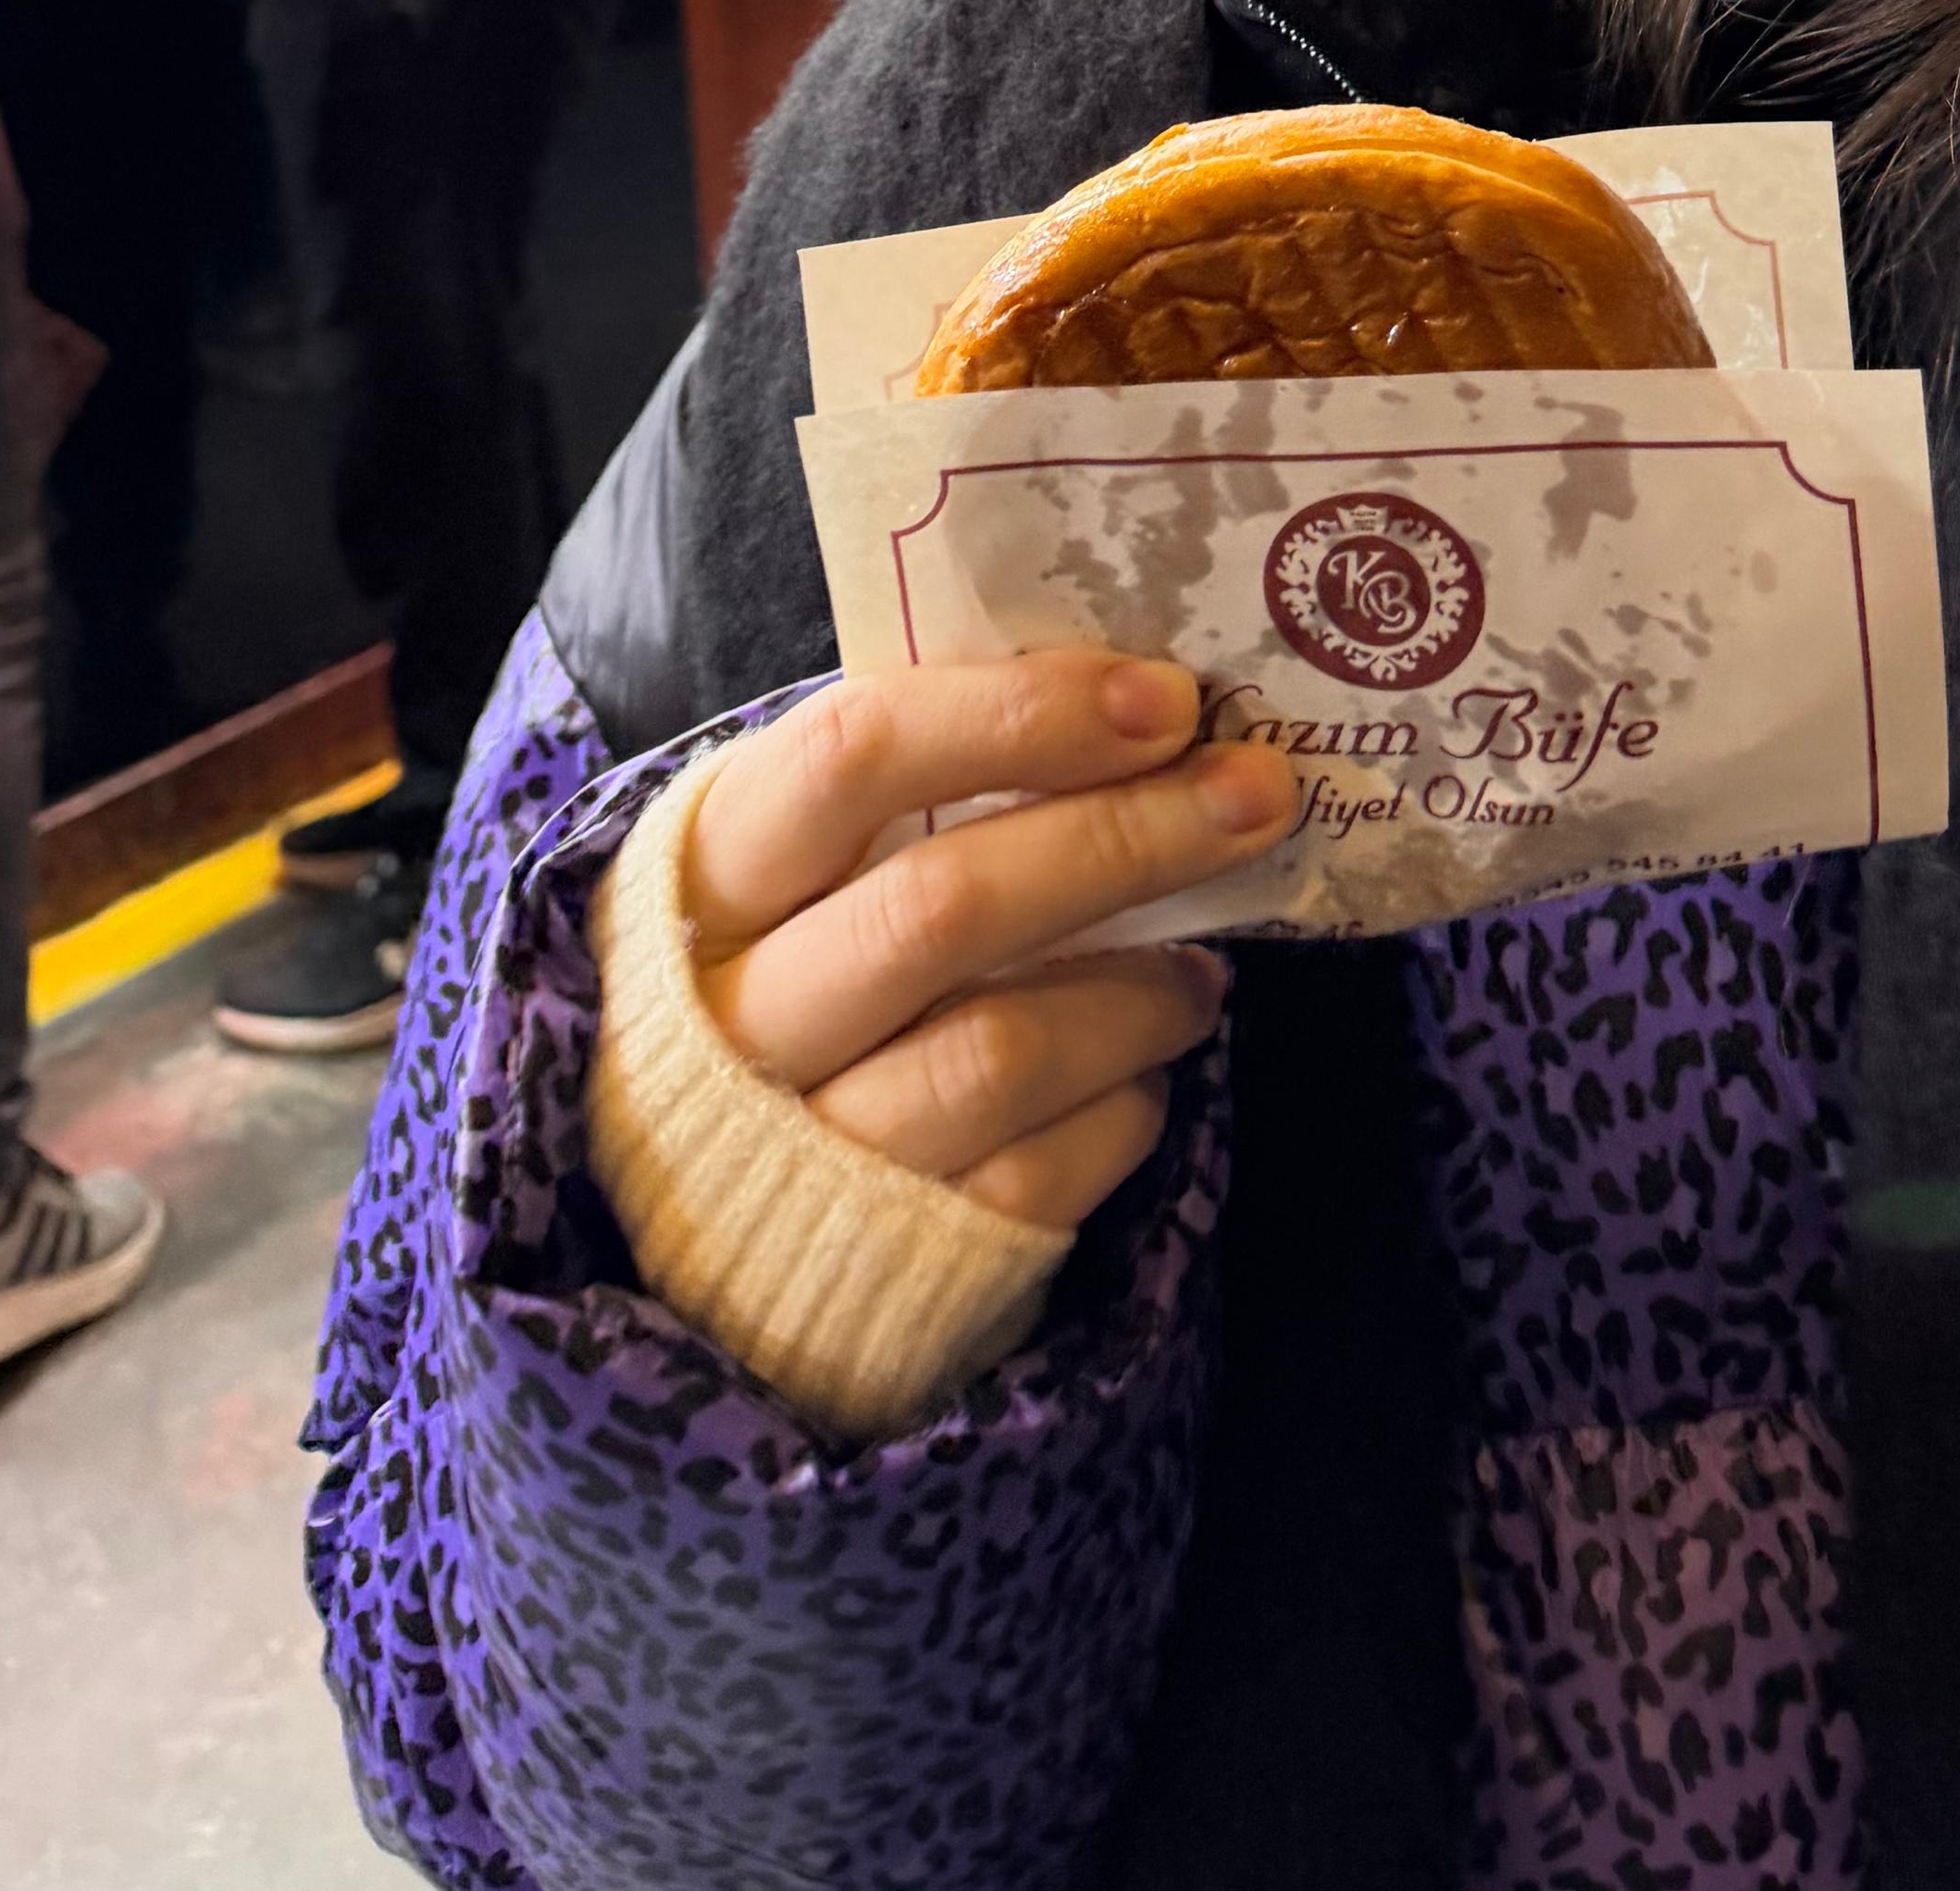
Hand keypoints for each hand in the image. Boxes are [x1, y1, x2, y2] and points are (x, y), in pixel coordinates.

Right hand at [679, 652, 1300, 1235]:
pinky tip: (1141, 1070)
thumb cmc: (785, 979)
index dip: (1014, 715)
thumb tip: (1131, 714)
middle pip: (943, 906)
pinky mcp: (886, 1260)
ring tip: (1202, 970)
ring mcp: (807, 1149)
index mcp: (706, 879)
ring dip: (1138, 993)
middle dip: (1123, 839)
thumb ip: (913, 793)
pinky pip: (1035, 1177)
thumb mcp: (798, 871)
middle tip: (1254, 794)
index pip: (850, 757)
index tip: (1160, 699)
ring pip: (1001, 1050)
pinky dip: (1118, 1109)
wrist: (707, 1226)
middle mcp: (734, 1016)